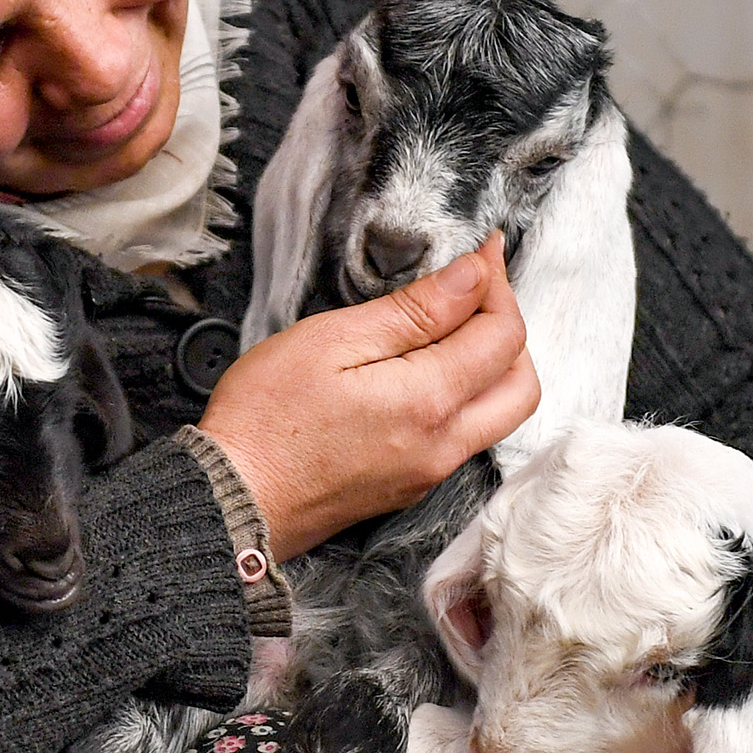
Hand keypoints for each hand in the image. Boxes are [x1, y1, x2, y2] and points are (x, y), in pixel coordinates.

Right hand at [196, 236, 537, 560]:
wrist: (230, 501)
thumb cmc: (266, 418)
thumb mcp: (333, 341)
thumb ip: (414, 310)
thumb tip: (473, 277)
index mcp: (430, 401)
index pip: (503, 335)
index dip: (497, 284)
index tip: (482, 251)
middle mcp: (445, 444)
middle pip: (522, 383)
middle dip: (509, 329)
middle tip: (473, 291)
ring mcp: (430, 472)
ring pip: (499, 415)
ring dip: (494, 367)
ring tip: (451, 327)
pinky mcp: (411, 486)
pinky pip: (467, 438)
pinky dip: (468, 397)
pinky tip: (426, 372)